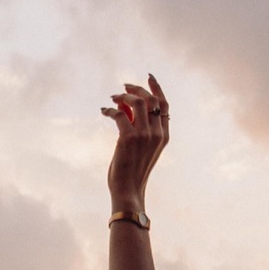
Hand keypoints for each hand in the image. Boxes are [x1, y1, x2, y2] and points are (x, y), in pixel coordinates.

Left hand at [102, 73, 169, 207]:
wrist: (129, 191)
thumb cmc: (133, 172)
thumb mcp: (142, 148)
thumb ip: (140, 129)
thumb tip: (126, 108)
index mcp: (164, 136)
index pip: (164, 106)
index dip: (157, 89)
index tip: (149, 78)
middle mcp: (157, 134)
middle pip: (151, 99)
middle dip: (136, 89)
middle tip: (123, 87)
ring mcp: (144, 135)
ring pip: (137, 102)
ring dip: (123, 97)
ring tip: (113, 98)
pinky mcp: (129, 138)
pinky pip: (119, 114)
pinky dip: (109, 110)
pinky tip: (104, 112)